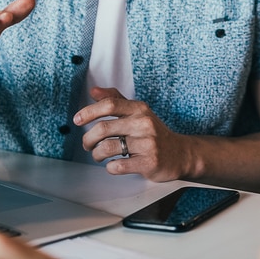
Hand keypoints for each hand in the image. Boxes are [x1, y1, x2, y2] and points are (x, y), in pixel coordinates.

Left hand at [75, 87, 193, 181]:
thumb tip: (94, 91)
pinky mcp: (149, 163)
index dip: (89, 111)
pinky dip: (110, 167)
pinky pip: (118, 166)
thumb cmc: (155, 133)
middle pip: (104, 128)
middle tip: (87, 145)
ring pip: (108, 148)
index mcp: (140, 109)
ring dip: (97, 154)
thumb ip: (116, 100)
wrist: (181, 154)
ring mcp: (147, 144)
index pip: (110, 104)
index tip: (78, 120)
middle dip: (89, 139)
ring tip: (99, 155)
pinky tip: (113, 165)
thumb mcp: (139, 112)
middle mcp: (144, 124)